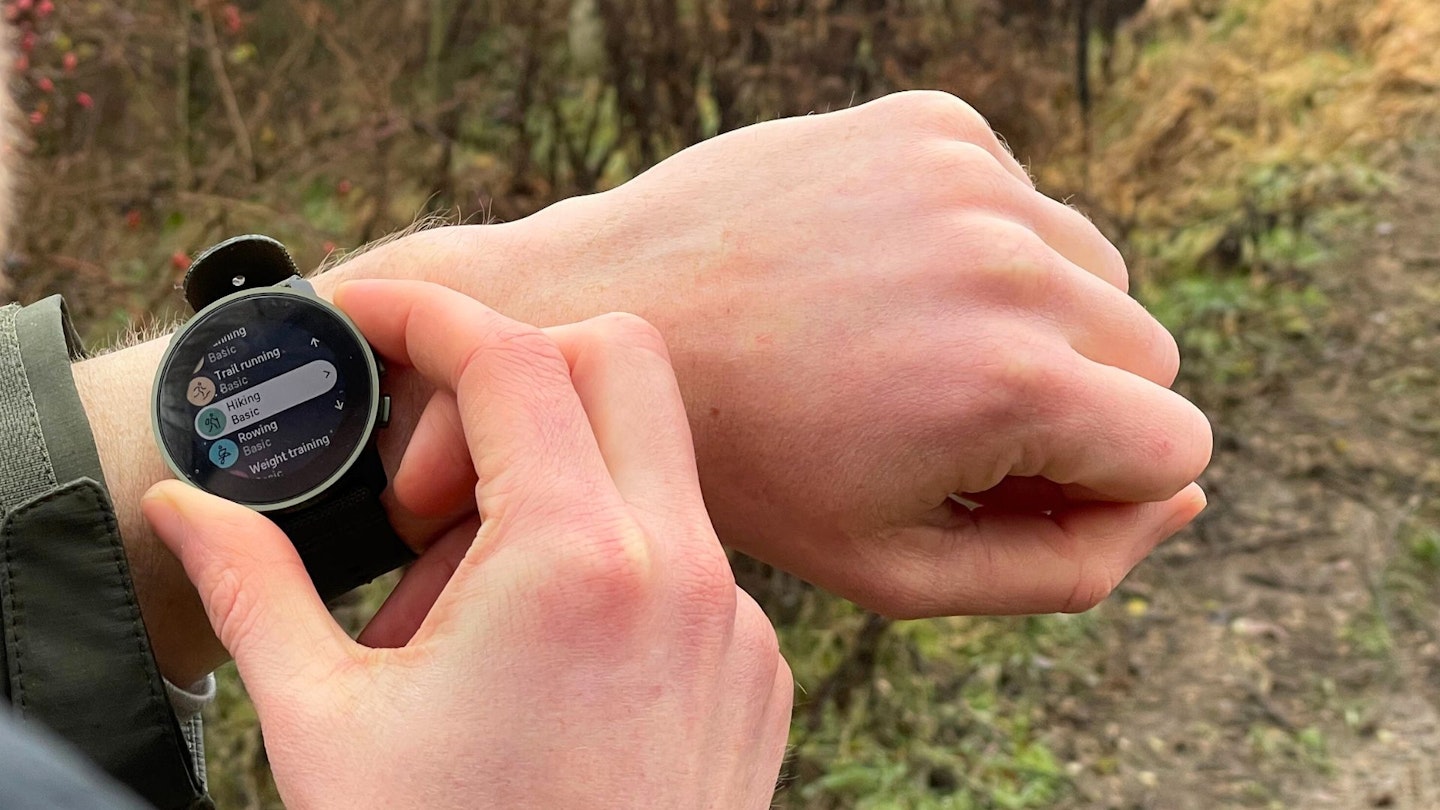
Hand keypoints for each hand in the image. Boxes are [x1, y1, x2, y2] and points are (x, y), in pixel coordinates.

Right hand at [140, 281, 791, 808]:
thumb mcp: (324, 726)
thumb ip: (254, 590)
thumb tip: (190, 510)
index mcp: (574, 564)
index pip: (511, 354)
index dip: (424, 312)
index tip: (365, 320)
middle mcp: (681, 573)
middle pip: (617, 362)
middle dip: (510, 381)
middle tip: (430, 490)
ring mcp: (736, 621)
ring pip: (653, 461)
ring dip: (554, 482)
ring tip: (466, 610)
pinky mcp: (756, 669)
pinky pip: (687, 554)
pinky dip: (608, 559)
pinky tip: (541, 663)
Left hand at [368, 89, 1211, 616]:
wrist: (615, 318)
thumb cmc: (751, 467)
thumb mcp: (898, 568)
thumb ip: (1067, 564)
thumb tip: (1185, 496)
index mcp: (1008, 379)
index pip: (1178, 447)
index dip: (1097, 487)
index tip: (1002, 486)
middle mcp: (1007, 257)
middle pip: (1148, 353)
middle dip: (1073, 405)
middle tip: (947, 427)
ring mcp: (969, 174)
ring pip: (1096, 271)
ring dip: (1037, 323)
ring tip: (913, 355)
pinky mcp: (933, 123)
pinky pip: (1026, 205)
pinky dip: (984, 249)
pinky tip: (884, 282)